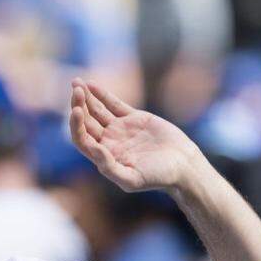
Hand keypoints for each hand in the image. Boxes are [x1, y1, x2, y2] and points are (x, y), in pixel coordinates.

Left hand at [69, 78, 204, 192]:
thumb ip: (110, 168)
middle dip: (78, 105)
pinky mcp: (133, 118)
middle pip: (86, 121)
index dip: (76, 125)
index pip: (82, 139)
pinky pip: (113, 104)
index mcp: (103, 156)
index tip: (76, 110)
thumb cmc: (159, 177)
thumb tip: (94, 150)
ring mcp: (120, 128)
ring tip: (76, 82)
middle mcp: (108, 141)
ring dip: (86, 97)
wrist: (184, 165)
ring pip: (97, 110)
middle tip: (75, 91)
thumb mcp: (132, 179)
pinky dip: (102, 94)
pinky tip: (91, 84)